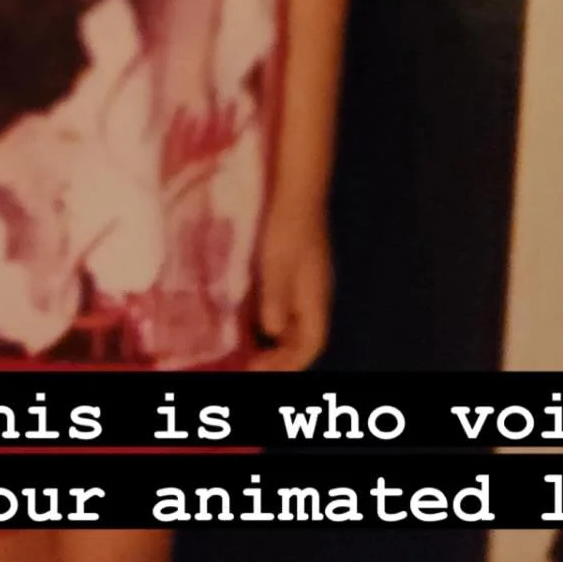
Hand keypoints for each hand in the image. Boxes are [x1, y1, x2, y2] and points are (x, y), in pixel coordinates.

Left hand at [249, 209, 330, 371]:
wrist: (297, 191)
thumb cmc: (288, 226)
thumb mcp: (278, 263)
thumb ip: (276, 298)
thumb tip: (272, 331)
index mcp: (315, 297)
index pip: (311, 343)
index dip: (289, 363)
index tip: (259, 370)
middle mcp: (314, 295)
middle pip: (303, 338)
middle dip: (280, 357)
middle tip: (250, 365)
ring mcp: (306, 283)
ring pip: (294, 323)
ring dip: (274, 341)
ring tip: (247, 348)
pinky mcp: (294, 270)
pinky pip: (285, 306)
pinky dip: (269, 319)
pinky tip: (248, 318)